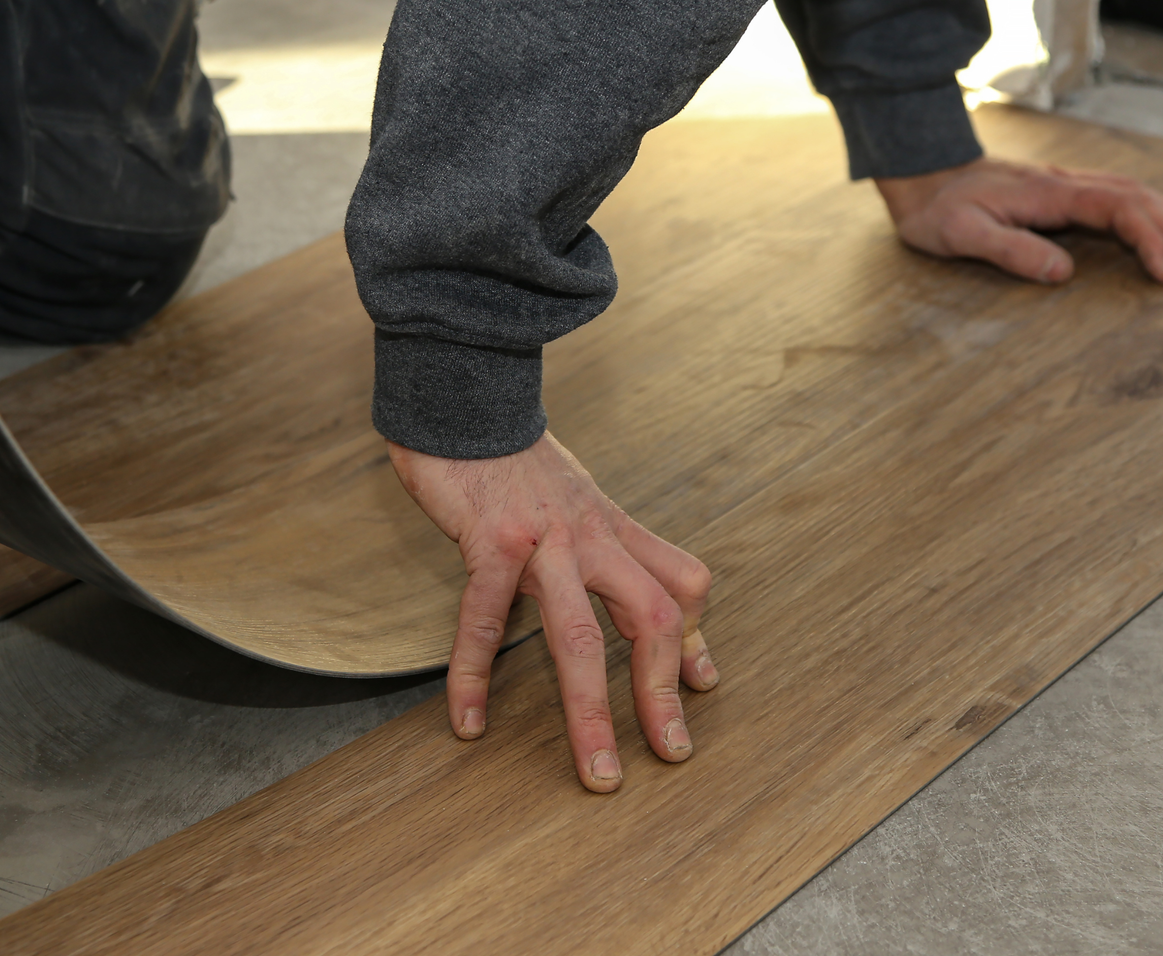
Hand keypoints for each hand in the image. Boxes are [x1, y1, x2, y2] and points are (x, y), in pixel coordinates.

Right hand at [389, 432, 718, 792]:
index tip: (699, 690)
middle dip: (661, 693)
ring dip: (590, 712)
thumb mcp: (578, 500)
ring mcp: (543, 539)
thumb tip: (636, 598)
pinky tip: (469, 723)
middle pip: (652, 618)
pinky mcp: (489, 539)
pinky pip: (485, 619)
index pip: (683, 584)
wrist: (463, 390)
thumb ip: (610, 549)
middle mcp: (591, 536)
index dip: (696, 639)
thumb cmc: (513, 458)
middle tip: (670, 753)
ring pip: (577, 636)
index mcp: (613, 528)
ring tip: (596, 773)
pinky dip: (475, 676)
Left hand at [875, 158, 1162, 283]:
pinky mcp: (1061, 192)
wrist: (921, 173)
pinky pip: (1118, 196)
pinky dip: (1151, 210)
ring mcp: (1066, 185)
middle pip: (1140, 200)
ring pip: (1135, 194)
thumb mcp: (964, 235)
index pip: (1118, 210)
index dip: (1149, 239)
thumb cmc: (938, 209)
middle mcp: (1066, 184)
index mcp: (1051, 194)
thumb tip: (1064, 273)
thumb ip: (1012, 251)